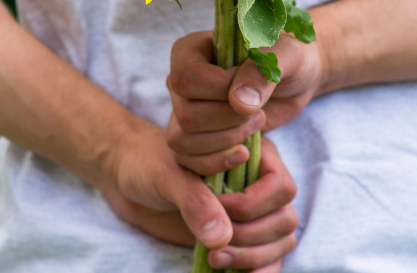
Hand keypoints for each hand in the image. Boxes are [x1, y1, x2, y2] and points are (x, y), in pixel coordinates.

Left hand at [99, 123, 297, 270]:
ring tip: (216, 258)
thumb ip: (195, 201)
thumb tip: (221, 237)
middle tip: (215, 243)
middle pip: (285, 219)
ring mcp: (253, 214)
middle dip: (251, 236)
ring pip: (280, 242)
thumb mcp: (169, 175)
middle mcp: (259, 185)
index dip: (253, 205)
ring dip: (253, 257)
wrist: (131, 177)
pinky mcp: (241, 238)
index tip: (219, 207)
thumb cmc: (151, 163)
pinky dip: (261, 271)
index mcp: (253, 155)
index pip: (281, 186)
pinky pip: (268, 259)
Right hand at [167, 30, 325, 169]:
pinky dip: (217, 163)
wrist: (296, 80)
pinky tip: (244, 153)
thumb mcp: (287, 55)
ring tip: (255, 125)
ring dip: (226, 141)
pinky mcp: (195, 135)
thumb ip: (262, 71)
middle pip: (187, 114)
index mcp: (192, 50)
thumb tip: (238, 102)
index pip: (187, 78)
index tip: (251, 90)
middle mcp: (180, 80)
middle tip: (258, 112)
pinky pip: (188, 160)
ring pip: (182, 140)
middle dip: (229, 121)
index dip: (219, 91)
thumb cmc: (289, 58)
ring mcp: (184, 109)